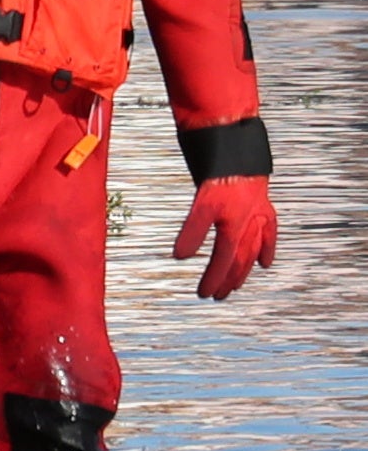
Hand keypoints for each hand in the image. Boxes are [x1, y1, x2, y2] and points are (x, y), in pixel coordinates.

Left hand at [172, 176, 275, 299]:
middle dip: (228, 279)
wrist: (238, 155)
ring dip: (244, 269)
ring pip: (254, 250)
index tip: (203, 293)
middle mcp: (249, 224)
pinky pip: (270, 233)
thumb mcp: (200, 206)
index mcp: (234, 226)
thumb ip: (192, 232)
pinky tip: (265, 263)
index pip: (222, 259)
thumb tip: (180, 257)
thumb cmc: (219, 178)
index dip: (213, 278)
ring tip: (237, 285)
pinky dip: (268, 249)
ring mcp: (259, 216)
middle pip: (239, 259)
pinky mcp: (264, 207)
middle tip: (217, 296)